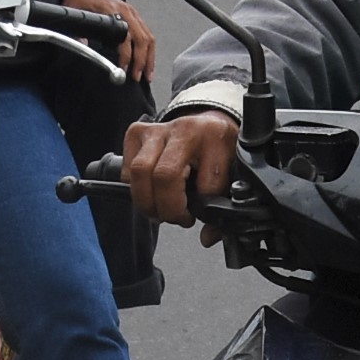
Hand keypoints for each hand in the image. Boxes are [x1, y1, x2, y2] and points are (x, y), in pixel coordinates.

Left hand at [65, 0, 155, 86]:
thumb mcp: (73, 11)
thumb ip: (78, 29)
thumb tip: (83, 45)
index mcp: (112, 9)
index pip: (126, 35)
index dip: (127, 54)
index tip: (124, 68)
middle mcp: (126, 11)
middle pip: (142, 38)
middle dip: (142, 60)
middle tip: (138, 76)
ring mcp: (132, 12)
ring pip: (148, 37)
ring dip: (149, 57)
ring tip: (147, 75)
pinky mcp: (134, 15)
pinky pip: (148, 33)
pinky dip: (149, 50)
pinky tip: (148, 62)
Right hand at [122, 108, 238, 227]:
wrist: (208, 122)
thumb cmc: (219, 150)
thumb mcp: (232, 174)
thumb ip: (225, 206)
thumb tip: (208, 237)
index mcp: (217, 138)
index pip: (206, 186)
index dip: (201, 209)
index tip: (199, 215)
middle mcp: (187, 130)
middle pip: (164, 176)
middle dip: (168, 209)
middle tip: (176, 218)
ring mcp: (160, 129)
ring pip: (140, 171)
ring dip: (147, 201)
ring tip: (159, 210)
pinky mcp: (138, 131)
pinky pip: (126, 168)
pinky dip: (134, 187)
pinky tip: (151, 190)